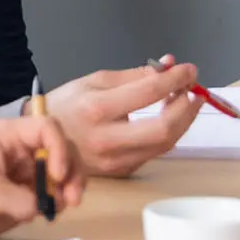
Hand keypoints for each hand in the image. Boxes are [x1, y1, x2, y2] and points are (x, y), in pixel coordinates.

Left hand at [0, 116, 84, 239]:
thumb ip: (22, 199)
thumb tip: (46, 206)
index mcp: (7, 135)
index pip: (47, 128)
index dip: (60, 149)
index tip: (58, 176)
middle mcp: (20, 150)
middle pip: (61, 149)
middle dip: (72, 171)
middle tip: (73, 199)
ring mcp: (24, 172)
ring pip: (62, 172)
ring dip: (70, 187)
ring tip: (63, 206)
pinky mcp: (25, 194)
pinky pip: (52, 192)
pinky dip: (59, 201)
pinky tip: (51, 212)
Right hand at [41, 58, 203, 176]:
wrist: (44, 141)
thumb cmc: (67, 104)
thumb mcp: (93, 80)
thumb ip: (133, 76)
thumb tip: (167, 67)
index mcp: (97, 109)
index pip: (148, 92)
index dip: (175, 79)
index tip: (189, 69)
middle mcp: (108, 139)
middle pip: (163, 128)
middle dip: (187, 108)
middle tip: (194, 91)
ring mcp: (116, 160)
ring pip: (165, 145)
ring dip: (183, 121)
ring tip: (186, 101)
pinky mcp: (122, 171)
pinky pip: (154, 152)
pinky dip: (167, 133)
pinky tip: (168, 118)